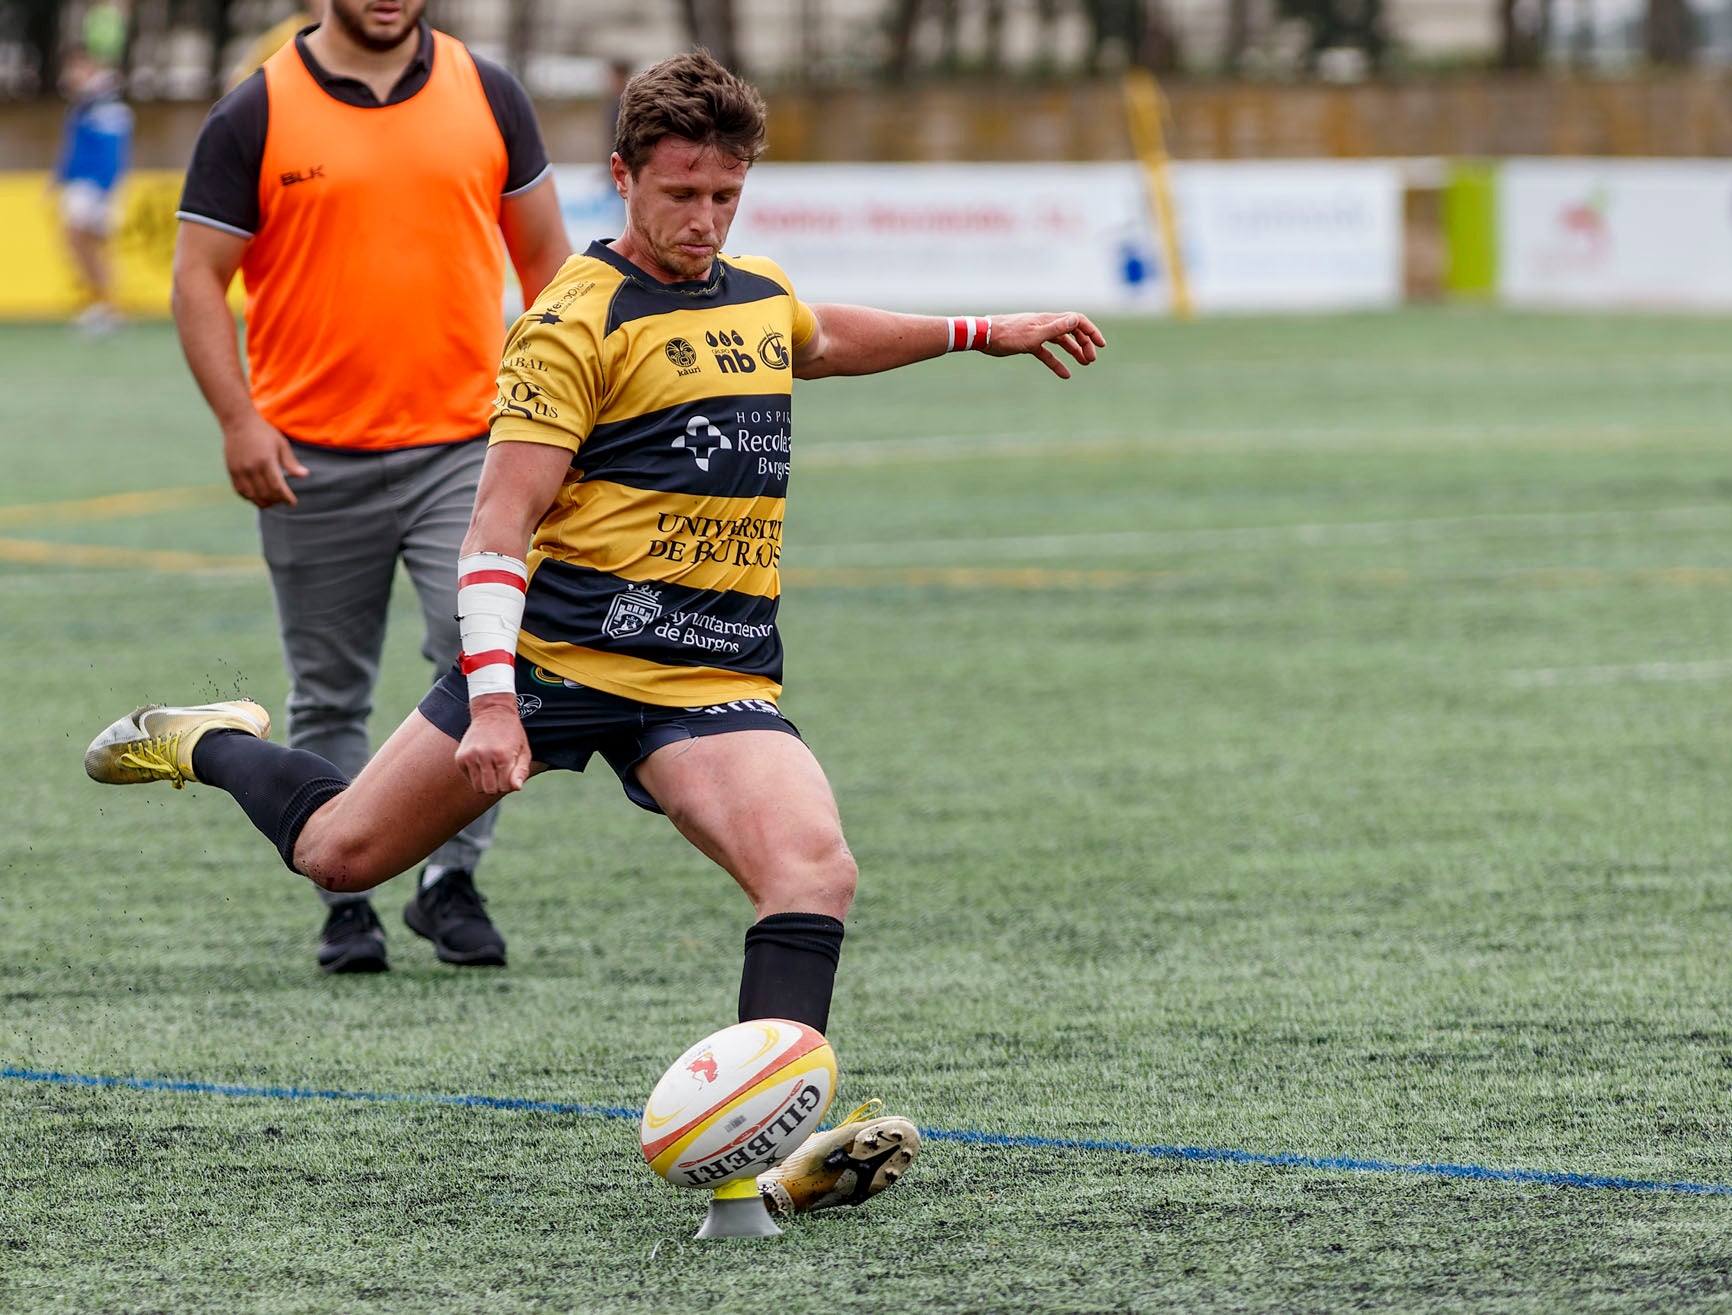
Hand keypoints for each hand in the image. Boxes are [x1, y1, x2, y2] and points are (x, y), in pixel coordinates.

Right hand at [222, 413, 307, 507]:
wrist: (238, 422)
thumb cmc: (263, 432)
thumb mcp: (281, 444)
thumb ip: (291, 462)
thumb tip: (304, 475)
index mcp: (266, 461)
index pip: (277, 487)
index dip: (286, 497)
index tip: (292, 502)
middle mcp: (251, 468)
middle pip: (265, 493)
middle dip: (276, 501)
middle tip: (283, 500)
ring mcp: (239, 470)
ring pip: (251, 495)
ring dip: (263, 502)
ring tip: (272, 502)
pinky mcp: (231, 471)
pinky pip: (240, 491)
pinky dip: (249, 498)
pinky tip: (258, 497)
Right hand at [454, 697, 531, 795]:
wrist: (493, 712)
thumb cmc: (512, 734)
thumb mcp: (524, 751)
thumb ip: (521, 771)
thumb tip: (516, 788)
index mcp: (502, 755)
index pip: (504, 787)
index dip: (509, 784)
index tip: (511, 774)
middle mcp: (484, 756)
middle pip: (489, 790)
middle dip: (498, 786)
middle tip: (502, 773)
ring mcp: (469, 756)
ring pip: (477, 787)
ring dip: (486, 783)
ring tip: (493, 770)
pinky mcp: (459, 757)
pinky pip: (468, 778)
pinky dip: (476, 776)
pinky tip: (482, 764)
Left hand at [980, 312, 1105, 379]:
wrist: (985, 336)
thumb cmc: (1009, 335)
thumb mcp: (1035, 334)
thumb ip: (1056, 328)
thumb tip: (1076, 319)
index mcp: (1049, 320)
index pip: (1077, 321)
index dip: (1091, 331)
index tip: (1101, 345)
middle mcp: (1046, 324)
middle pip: (1072, 331)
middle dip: (1085, 344)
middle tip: (1090, 360)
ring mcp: (1038, 334)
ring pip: (1061, 341)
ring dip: (1074, 351)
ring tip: (1084, 363)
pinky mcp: (1029, 344)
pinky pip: (1047, 353)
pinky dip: (1056, 362)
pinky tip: (1064, 374)